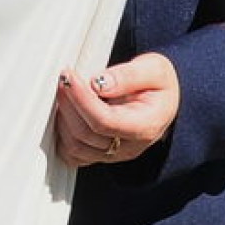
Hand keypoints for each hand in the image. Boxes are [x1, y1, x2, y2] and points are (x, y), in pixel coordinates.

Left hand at [54, 52, 180, 166]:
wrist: (162, 101)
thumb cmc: (159, 84)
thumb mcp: (154, 69)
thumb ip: (128, 75)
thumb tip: (97, 84)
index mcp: (146, 126)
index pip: (105, 121)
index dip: (81, 99)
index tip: (69, 76)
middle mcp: (129, 147)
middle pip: (85, 134)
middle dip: (68, 104)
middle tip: (63, 78)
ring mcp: (113, 155)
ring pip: (75, 147)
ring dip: (63, 118)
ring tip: (64, 92)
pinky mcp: (99, 156)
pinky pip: (73, 155)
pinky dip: (62, 136)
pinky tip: (65, 112)